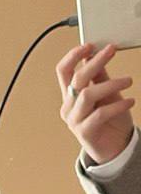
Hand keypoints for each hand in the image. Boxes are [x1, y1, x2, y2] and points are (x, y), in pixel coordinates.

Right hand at [57, 43, 134, 165]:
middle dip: (95, 62)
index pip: (63, 71)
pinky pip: (100, 114)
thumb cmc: (109, 120)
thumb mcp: (106, 92)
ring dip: (111, 84)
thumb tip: (98, 53)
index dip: (73, 56)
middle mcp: (69, 107)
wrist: (114, 148)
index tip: (90, 45)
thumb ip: (100, 76)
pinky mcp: (84, 132)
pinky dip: (118, 106)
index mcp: (70, 95)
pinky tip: (130, 101)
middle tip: (111, 50)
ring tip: (128, 81)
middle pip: (77, 79)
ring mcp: (75, 121)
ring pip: (88, 95)